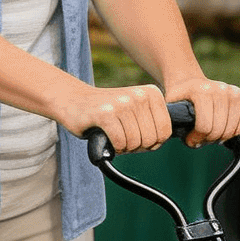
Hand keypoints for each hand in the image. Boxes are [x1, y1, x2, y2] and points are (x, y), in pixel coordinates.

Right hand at [57, 82, 175, 151]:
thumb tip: (161, 143)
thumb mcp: (137, 112)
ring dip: (124, 147)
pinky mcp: (105, 113)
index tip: (138, 136)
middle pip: (151, 139)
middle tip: (123, 137)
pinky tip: (106, 137)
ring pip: (135, 142)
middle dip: (137, 146)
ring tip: (114, 135)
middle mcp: (139, 95)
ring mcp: (122, 103)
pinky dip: (114, 147)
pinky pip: (120, 143)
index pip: (165, 132)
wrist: (74, 101)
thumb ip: (154, 125)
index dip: (152, 143)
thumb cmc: (109, 113)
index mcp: (152, 93)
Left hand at [166, 76, 239, 145]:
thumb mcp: (170, 108)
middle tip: (201, 139)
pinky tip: (223, 131)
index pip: (204, 126)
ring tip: (211, 135)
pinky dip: (234, 132)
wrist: (189, 81)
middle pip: (219, 129)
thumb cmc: (179, 99)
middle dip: (209, 139)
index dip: (197, 138)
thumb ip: (174, 122)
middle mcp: (220, 89)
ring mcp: (233, 91)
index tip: (190, 140)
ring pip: (232, 129)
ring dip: (221, 137)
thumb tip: (190, 141)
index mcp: (200, 91)